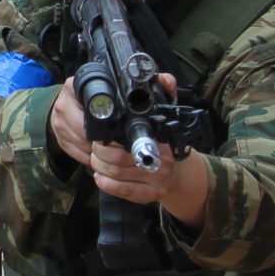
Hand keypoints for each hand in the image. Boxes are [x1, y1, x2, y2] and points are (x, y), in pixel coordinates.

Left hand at [49, 76, 211, 227]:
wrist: (180, 173)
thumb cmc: (165, 142)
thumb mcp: (165, 115)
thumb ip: (163, 92)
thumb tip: (165, 80)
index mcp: (163, 138)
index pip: (131, 137)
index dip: (108, 136)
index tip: (99, 132)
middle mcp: (163, 160)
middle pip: (118, 158)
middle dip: (99, 151)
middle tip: (93, 145)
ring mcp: (157, 180)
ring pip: (117, 174)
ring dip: (99, 166)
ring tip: (95, 158)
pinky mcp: (150, 195)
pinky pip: (125, 191)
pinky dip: (108, 185)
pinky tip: (99, 177)